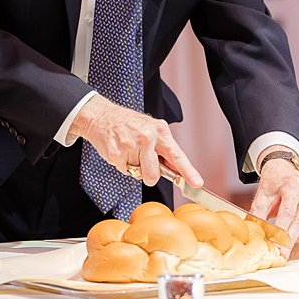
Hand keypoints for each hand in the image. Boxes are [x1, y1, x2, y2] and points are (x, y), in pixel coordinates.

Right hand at [69, 94, 203, 190]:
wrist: (102, 115)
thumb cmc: (128, 124)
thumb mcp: (152, 130)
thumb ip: (164, 150)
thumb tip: (176, 170)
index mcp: (160, 131)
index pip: (177, 155)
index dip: (188, 172)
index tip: (196, 183)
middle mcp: (147, 137)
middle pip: (154, 173)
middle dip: (148, 174)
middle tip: (142, 161)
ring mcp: (131, 144)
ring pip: (138, 173)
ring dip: (133, 167)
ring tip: (129, 150)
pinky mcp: (116, 152)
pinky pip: (123, 170)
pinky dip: (121, 164)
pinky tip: (119, 150)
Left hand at [250, 156, 298, 243]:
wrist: (285, 173)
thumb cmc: (275, 184)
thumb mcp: (263, 194)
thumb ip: (258, 213)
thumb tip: (256, 232)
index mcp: (293, 185)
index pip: (288, 212)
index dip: (282, 231)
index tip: (276, 245)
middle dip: (290, 240)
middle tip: (282, 253)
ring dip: (296, 237)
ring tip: (285, 235)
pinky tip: (295, 229)